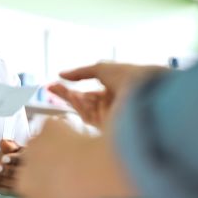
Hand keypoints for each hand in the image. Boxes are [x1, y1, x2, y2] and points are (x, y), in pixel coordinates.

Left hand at [0, 139, 22, 195]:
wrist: (25, 170)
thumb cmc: (20, 158)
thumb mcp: (16, 149)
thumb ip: (8, 146)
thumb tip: (3, 142)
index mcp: (29, 159)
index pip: (23, 159)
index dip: (13, 159)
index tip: (4, 159)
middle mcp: (27, 172)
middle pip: (17, 173)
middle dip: (5, 170)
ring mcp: (22, 184)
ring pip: (10, 183)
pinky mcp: (16, 191)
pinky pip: (5, 190)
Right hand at [15, 119, 134, 197]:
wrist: (91, 168)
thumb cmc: (79, 189)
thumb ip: (45, 195)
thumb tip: (48, 190)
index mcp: (25, 185)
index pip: (25, 180)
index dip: (40, 178)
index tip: (53, 178)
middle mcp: (24, 162)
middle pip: (30, 159)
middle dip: (43, 160)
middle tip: (64, 164)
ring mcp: (34, 142)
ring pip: (39, 141)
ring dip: (50, 144)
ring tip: (72, 151)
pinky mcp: (47, 125)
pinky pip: (51, 126)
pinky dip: (61, 129)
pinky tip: (73, 137)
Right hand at [48, 62, 166, 127]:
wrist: (148, 92)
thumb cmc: (130, 77)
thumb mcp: (103, 69)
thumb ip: (80, 73)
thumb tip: (61, 74)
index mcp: (115, 93)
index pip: (90, 95)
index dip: (73, 90)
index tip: (57, 82)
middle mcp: (112, 108)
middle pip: (83, 103)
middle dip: (66, 95)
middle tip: (49, 88)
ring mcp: (109, 119)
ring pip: (83, 111)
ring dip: (69, 99)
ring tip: (53, 88)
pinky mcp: (107, 129)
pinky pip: (87, 117)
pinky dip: (77, 107)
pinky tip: (69, 96)